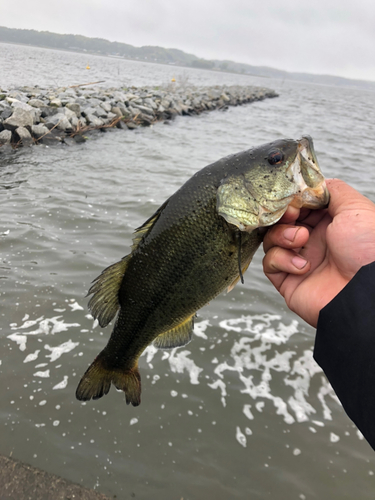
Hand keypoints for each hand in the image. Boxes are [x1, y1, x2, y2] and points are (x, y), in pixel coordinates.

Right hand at [262, 179, 374, 327]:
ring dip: (282, 235)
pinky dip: (282, 259)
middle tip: (292, 215)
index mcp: (330, 224)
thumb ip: (334, 190)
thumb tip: (314, 183)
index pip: (300, 206)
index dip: (293, 200)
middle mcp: (314, 241)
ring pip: (271, 239)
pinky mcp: (288, 280)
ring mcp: (299, 260)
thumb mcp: (356, 208)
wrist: (366, 292)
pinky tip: (303, 265)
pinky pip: (270, 263)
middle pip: (282, 221)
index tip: (293, 199)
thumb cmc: (368, 249)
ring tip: (301, 240)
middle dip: (283, 215)